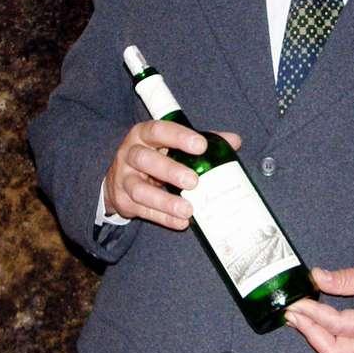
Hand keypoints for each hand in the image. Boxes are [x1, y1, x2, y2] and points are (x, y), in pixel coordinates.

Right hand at [103, 120, 240, 229]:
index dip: (179, 137)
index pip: (159, 130)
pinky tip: (181, 222)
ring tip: (188, 210)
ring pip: (139, 189)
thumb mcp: (172, 144)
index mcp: (144, 134)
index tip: (201, 146)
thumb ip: (201, 141)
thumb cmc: (155, 155)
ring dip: (165, 201)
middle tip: (194, 181)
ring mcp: (123, 178)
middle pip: (145, 159)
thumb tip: (234, 141)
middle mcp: (130, 153)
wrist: (119, 178)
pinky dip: (163, 217)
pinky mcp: (122, 201)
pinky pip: (142, 210)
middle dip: (170, 170)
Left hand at [285, 257, 353, 352]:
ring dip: (314, 335)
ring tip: (296, 317)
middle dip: (308, 332)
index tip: (298, 301)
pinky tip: (312, 321)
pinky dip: (324, 334)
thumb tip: (316, 276)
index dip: (314, 313)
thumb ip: (344, 278)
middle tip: (291, 312)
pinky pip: (343, 345)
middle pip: (334, 349)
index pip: (338, 324)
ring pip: (337, 351)